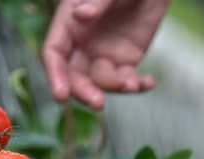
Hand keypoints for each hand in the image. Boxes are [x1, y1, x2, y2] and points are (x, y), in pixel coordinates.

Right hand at [42, 0, 169, 108]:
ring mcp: (104, 55)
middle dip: (84, 92)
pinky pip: (127, 81)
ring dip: (114, 88)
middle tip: (98, 103)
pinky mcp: (126, 61)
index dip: (55, 76)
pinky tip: (149, 83)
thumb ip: (95, 1)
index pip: (54, 54)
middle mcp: (82, 44)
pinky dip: (137, 86)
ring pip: (101, 82)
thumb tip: (80, 15)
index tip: (61, 96)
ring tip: (133, 83)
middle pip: (75, 76)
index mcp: (69, 24)